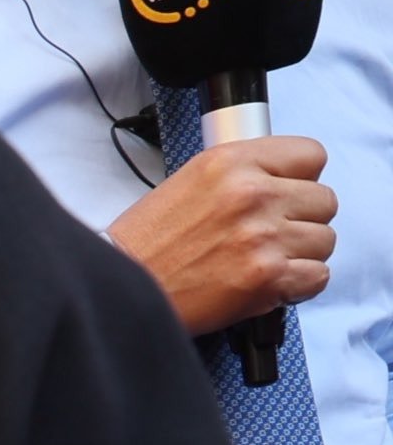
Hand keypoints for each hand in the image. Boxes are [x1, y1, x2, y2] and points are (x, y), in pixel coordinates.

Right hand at [113, 133, 336, 334]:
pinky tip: (267, 284)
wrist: (119, 289)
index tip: (285, 194)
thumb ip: (241, 174)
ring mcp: (263, 236)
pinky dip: (297, 286)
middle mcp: (251, 194)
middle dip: (300, 221)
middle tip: (267, 236)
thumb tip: (284, 180)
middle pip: (324, 201)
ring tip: (261, 262)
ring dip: (299, 255)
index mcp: (230, 162)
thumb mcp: (188, 183)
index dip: (300, 179)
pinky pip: (317, 276)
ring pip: (324, 240)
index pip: (311, 155)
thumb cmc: (146, 245)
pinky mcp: (267, 277)